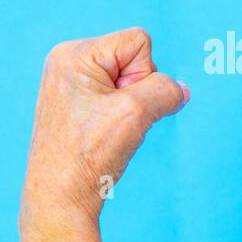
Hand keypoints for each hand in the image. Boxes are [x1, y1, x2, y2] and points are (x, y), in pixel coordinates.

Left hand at [20, 26, 188, 233]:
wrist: (60, 200)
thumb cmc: (87, 155)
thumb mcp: (136, 113)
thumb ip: (166, 91)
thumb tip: (181, 91)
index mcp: (73, 54)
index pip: (139, 42)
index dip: (144, 75)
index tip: (119, 107)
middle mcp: (66, 63)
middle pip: (132, 61)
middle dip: (136, 93)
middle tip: (112, 124)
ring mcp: (69, 86)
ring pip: (126, 84)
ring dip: (130, 110)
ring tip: (105, 134)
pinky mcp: (74, 107)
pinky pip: (115, 100)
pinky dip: (120, 119)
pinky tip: (102, 139)